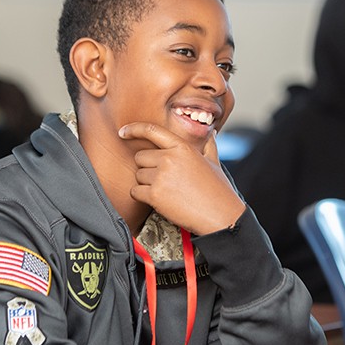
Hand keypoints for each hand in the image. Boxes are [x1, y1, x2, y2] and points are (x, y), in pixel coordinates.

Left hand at [118, 122, 245, 235]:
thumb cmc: (218, 190)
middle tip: (164, 179)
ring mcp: (161, 176)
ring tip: (166, 191)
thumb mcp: (214, 162)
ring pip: (138, 175)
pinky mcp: (155, 195)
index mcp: (182, 148)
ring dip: (146, 183)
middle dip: (148, 168)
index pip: (152, 131)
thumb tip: (212, 133)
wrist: (220, 215)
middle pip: (140, 157)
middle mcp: (169, 158)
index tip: (123, 132)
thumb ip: (209, 145)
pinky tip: (158, 200)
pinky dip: (142, 196)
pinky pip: (135, 191)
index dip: (134, 129)